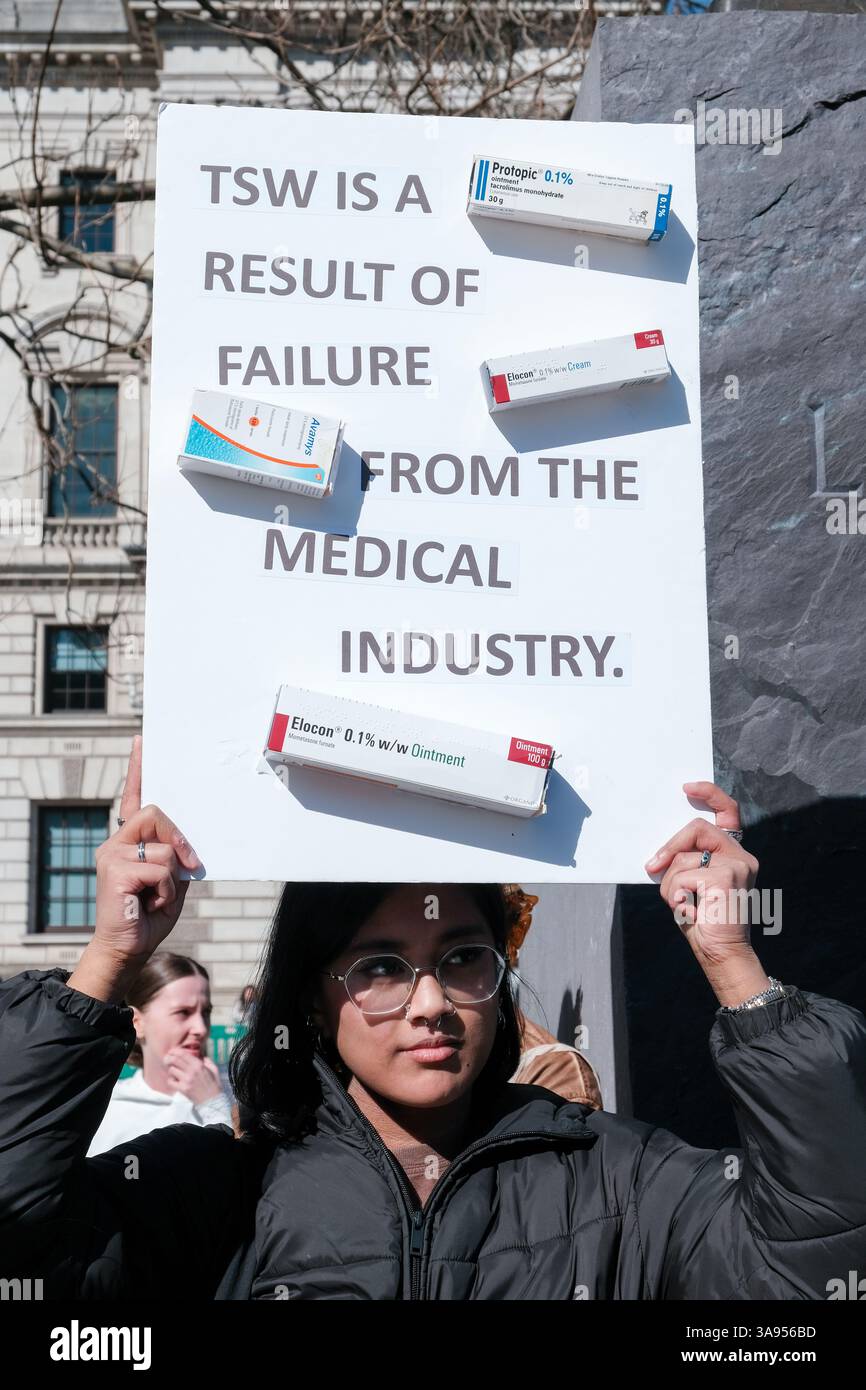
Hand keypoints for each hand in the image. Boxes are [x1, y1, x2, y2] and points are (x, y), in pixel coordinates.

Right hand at [92, 735, 201, 962]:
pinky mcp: (115, 869)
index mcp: (130, 842)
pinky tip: (151, 903)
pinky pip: (159, 867)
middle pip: (156, 814)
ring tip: (158, 897)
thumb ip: (177, 857)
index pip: (133, 798)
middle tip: (189, 864)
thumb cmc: (150, 917)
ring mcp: (112, 854)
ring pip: (162, 844)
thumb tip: (186, 844)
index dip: (139, 769)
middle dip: (179, 838)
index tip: (142, 741)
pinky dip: (166, 889)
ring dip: (173, 874)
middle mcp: (116, 842)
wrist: (128, 949)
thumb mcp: (173, 882)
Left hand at [164, 1049, 221, 1105]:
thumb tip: (201, 1056)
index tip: (171, 1052)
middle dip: (169, 1059)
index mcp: (199, 1064)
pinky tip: (175, 1081)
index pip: (183, 1054)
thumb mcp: (214, 1070)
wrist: (212, 1100)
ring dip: (171, 1071)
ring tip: (174, 1073)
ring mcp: (187, 1080)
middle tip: (167, 1060)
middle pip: (174, 1060)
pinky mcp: (183, 1089)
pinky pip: (170, 1081)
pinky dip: (171, 1080)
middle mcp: (192, 1070)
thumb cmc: (213, 1085)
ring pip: (171, 1070)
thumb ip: (208, 1061)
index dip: (175, 1051)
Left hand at [644, 781, 760, 966]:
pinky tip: (688, 909)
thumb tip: (660, 854)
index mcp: (734, 854)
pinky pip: (683, 875)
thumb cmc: (704, 920)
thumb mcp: (691, 884)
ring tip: (682, 903)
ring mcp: (738, 865)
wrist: (721, 952)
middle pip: (697, 828)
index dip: (710, 793)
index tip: (687, 788)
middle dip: (670, 847)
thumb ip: (685, 862)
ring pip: (684, 857)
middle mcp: (742, 856)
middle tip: (652, 865)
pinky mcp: (727, 876)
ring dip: (671, 882)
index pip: (728, 812)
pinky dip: (676, 893)